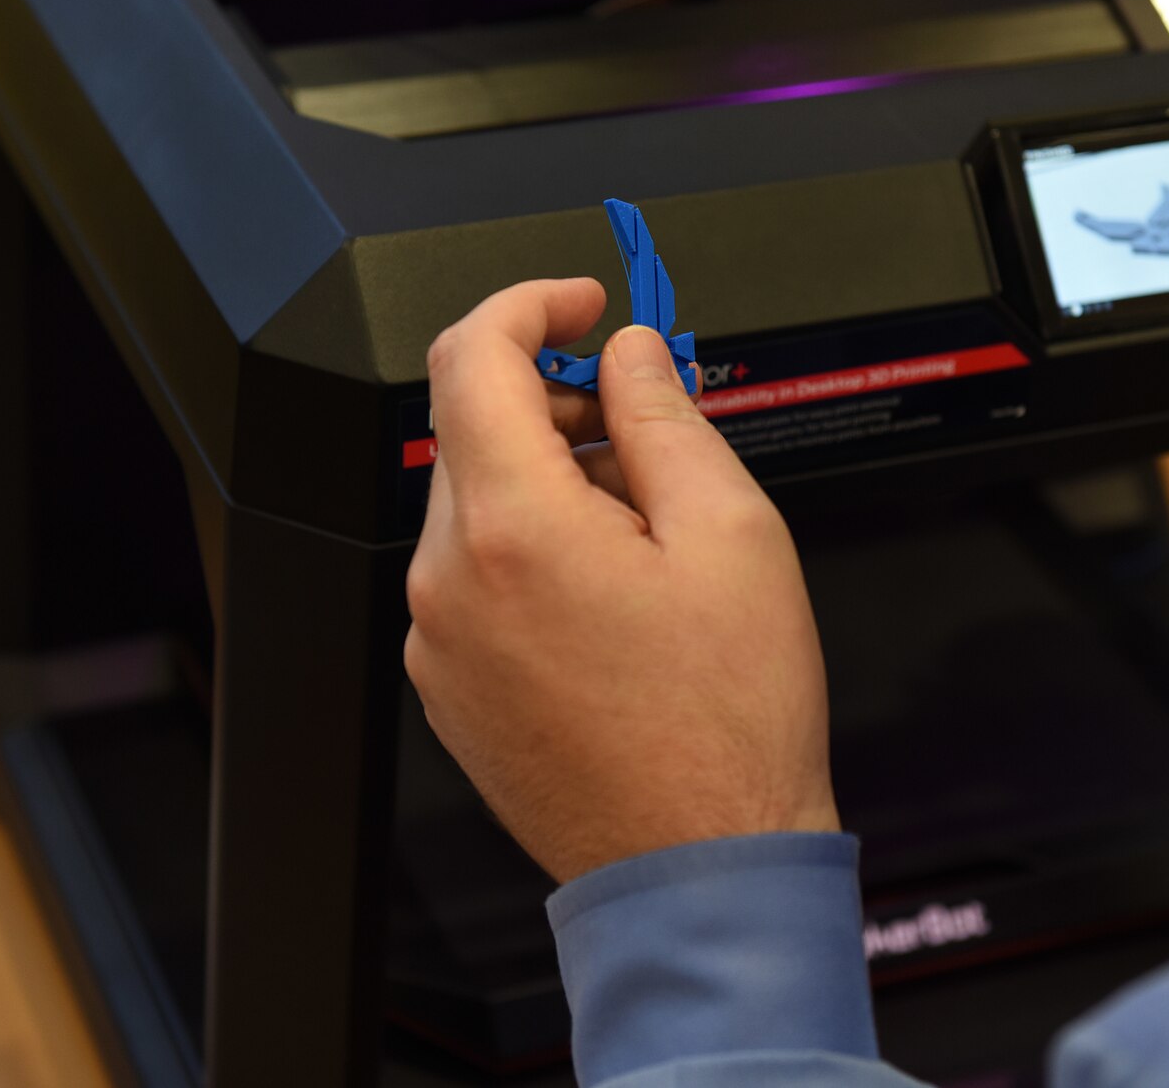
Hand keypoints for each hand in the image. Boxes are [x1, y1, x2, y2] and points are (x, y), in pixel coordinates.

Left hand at [404, 279, 838, 883]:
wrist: (697, 865)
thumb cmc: (726, 724)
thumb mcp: (730, 533)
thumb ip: (664, 418)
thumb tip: (631, 353)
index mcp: (513, 529)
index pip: (475, 357)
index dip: (532, 304)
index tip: (583, 303)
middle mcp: (449, 581)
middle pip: (472, 427)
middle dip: (555, 397)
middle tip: (643, 425)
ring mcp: (438, 641)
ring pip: (474, 501)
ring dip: (547, 476)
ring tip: (646, 530)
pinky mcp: (448, 685)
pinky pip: (472, 574)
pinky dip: (529, 545)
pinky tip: (610, 589)